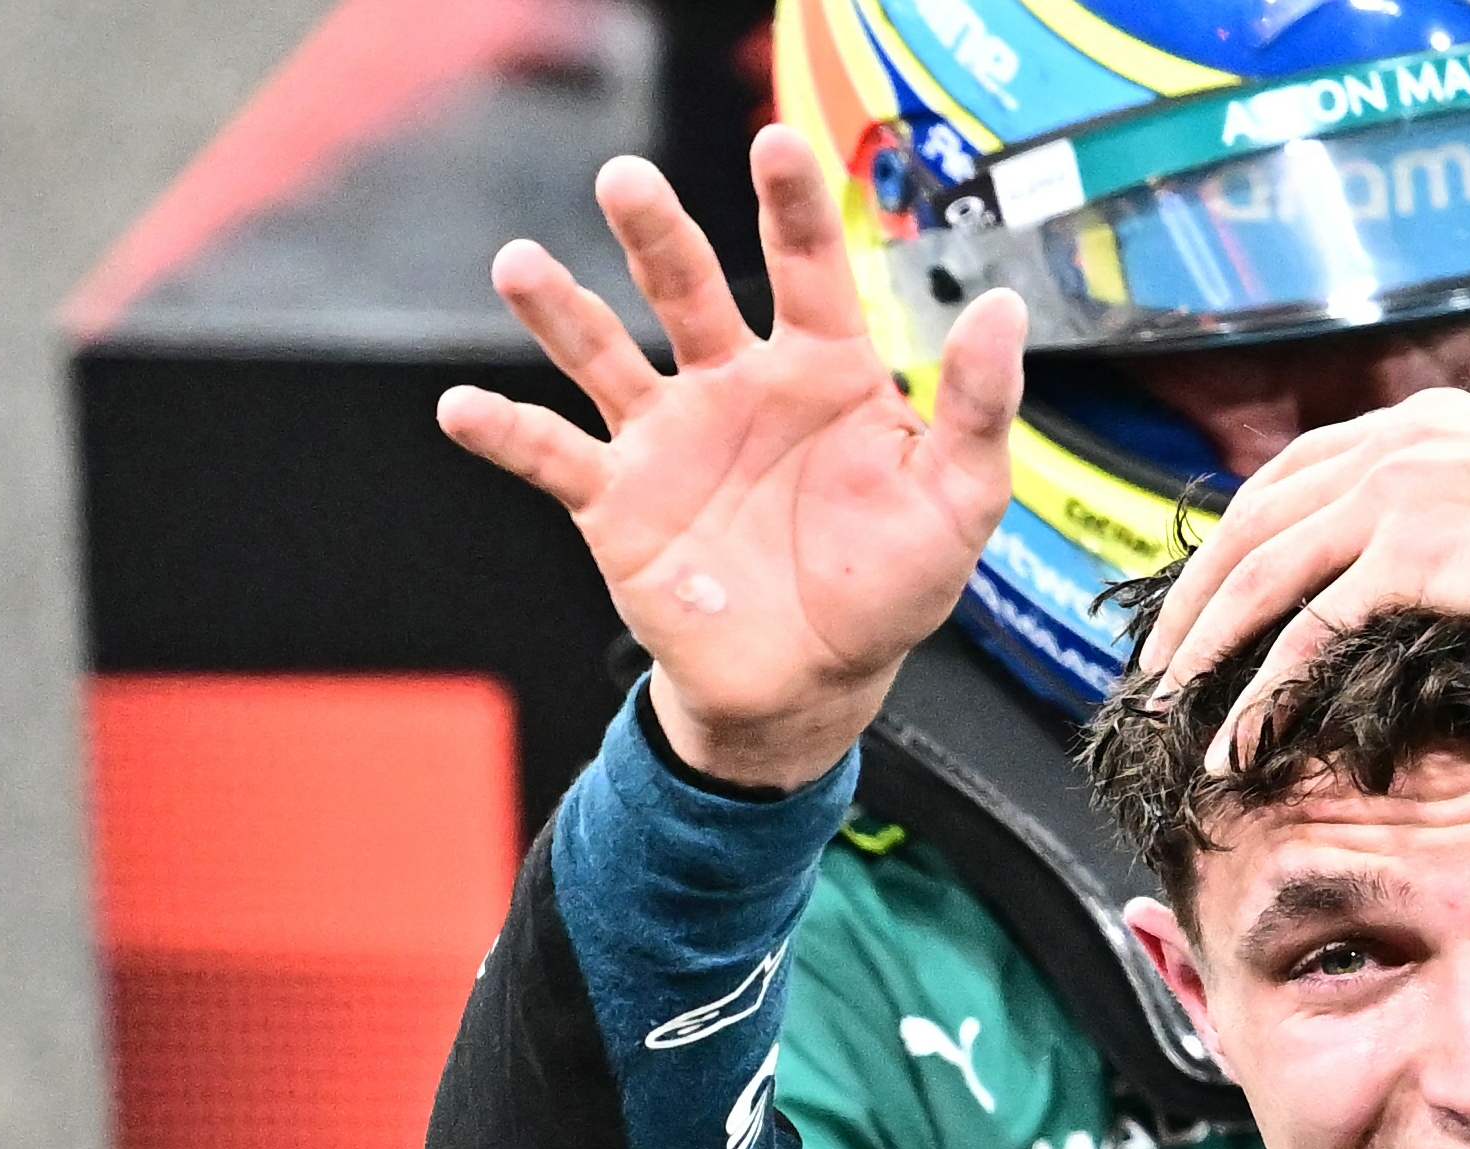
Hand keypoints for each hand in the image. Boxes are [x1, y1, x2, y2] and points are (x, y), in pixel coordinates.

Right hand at [438, 127, 1026, 788]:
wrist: (813, 683)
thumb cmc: (888, 586)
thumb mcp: (959, 501)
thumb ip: (979, 406)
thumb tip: (1006, 306)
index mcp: (821, 370)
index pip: (807, 268)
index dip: (791, 205)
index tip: (774, 144)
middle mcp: (734, 384)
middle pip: (688, 289)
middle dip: (657, 235)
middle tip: (626, 181)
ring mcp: (668, 437)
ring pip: (604, 353)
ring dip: (560, 310)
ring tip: (520, 267)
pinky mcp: (617, 501)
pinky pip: (552, 455)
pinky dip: (506, 432)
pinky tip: (463, 408)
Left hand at [1135, 391, 1469, 763]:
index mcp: (1424, 421)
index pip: (1299, 469)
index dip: (1244, 528)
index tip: (1214, 582)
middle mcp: (1395, 444)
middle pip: (1255, 517)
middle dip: (1197, 588)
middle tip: (1161, 650)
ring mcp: (1396, 495)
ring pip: (1261, 570)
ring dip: (1202, 638)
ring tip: (1167, 696)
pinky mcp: (1411, 557)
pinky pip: (1306, 630)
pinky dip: (1259, 688)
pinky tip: (1235, 736)